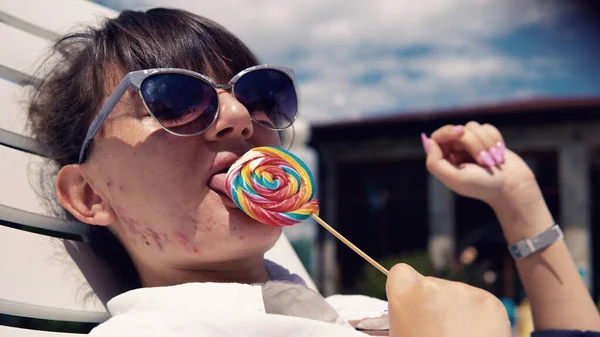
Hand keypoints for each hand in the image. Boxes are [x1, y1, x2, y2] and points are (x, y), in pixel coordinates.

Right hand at [386, 263, 510, 336]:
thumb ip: (404, 317)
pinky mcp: (491, 302)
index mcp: (405, 295)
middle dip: (434, 303)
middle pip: (431, 284)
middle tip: (437, 332)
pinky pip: (479, 303)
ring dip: (457, 311)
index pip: (400, 272)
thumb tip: (411, 311)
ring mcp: (465, 292)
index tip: (411, 304)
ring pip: (456, 294)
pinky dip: (478, 318)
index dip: (406, 288)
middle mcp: (434, 287)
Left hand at [424, 121, 536, 203]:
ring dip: (486, 143)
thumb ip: (435, 163)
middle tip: (484, 159)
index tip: (461, 132)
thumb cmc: (483, 186)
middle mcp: (455, 151)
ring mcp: (471, 145)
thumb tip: (427, 141)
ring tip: (494, 161)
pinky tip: (500, 155)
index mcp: (444, 161)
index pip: (438, 137)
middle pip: (457, 130)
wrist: (513, 187)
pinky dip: (495, 139)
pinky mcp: (487, 140)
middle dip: (473, 142)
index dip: (448, 132)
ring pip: (473, 127)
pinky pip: (487, 128)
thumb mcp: (456, 178)